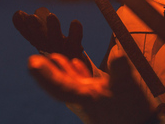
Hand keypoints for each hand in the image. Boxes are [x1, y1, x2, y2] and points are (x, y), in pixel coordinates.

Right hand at [12, 7, 90, 71]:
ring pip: (57, 41)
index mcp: (42, 48)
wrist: (83, 81)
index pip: (31, 36)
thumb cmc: (63, 54)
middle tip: (32, 17)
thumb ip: (36, 27)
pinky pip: (75, 44)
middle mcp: (50, 53)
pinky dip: (75, 33)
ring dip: (54, 29)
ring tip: (52, 16)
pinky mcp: (76, 56)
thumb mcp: (49, 38)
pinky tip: (75, 22)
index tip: (18, 14)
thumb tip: (17, 14)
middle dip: (37, 29)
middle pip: (41, 40)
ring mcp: (63, 55)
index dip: (24, 27)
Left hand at [28, 53, 155, 123]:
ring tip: (50, 56)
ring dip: (59, 68)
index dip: (45, 75)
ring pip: (69, 81)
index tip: (32, 63)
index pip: (59, 85)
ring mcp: (90, 96)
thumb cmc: (132, 110)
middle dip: (45, 71)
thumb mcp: (127, 87)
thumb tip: (118, 55)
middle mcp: (83, 97)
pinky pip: (81, 81)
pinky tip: (74, 61)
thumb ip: (120, 71)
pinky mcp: (98, 95)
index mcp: (85, 97)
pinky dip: (75, 70)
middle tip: (32, 60)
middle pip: (59, 83)